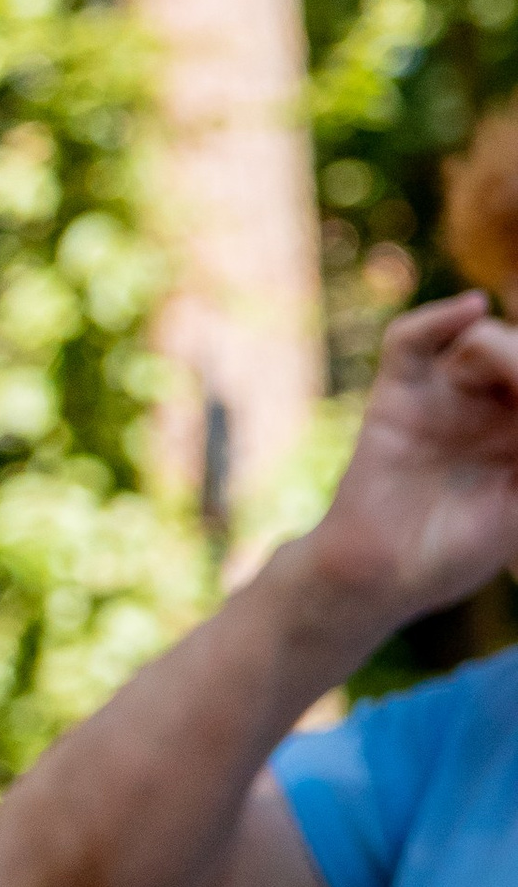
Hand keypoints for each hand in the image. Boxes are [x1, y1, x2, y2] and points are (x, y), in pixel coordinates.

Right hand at [295, 295, 517, 647]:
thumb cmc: (452, 554)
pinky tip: (471, 309)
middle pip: (516, 352)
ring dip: (503, 351)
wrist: (382, 577)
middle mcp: (487, 407)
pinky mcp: (396, 396)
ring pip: (480, 339)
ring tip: (512, 385)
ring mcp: (442, 397)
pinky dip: (437, 318)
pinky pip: (410, 341)